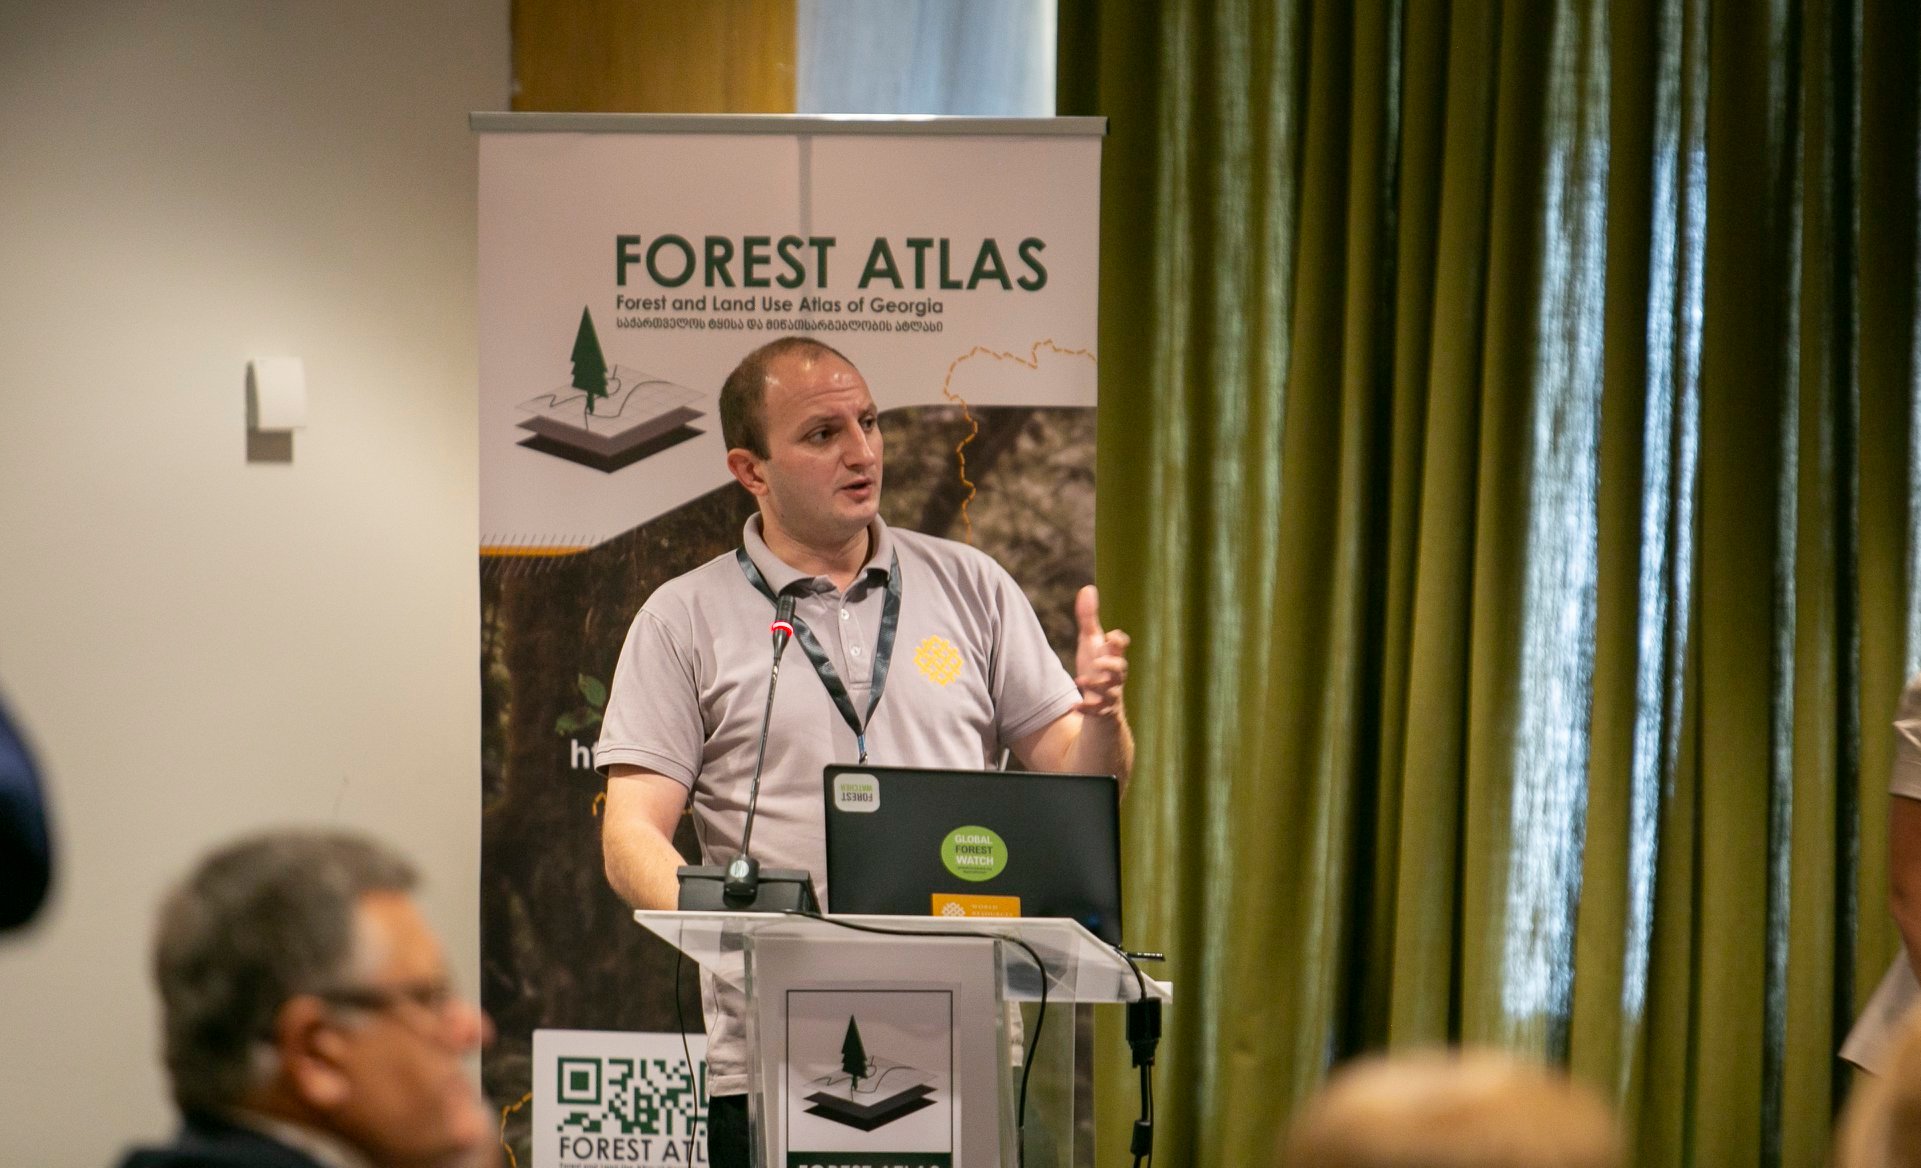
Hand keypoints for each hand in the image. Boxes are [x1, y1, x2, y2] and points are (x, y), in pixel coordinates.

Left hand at [1073, 585, 1128, 717]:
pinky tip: (1073, 706)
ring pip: (1111, 692)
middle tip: (1096, 661)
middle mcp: (1115, 676)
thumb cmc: (1097, 669)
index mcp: (1112, 656)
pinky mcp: (1102, 712)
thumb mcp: (1090, 643)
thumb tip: (1088, 588)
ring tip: (1080, 679)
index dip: (1118, 641)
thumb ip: (1088, 618)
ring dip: (1096, 686)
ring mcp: (1110, 695)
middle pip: (1121, 669)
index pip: (1121, 646)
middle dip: (1111, 665)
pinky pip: (1098, 713)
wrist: (1101, 706)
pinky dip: (1087, 710)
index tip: (1111, 636)